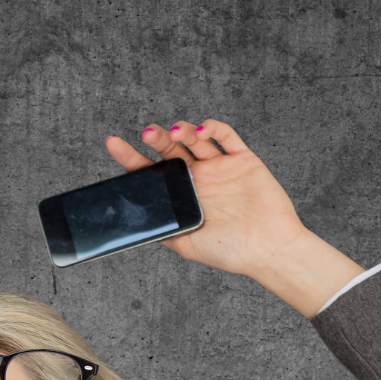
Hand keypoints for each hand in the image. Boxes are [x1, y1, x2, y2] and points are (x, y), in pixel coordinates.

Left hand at [104, 120, 364, 316]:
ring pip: (195, 139)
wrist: (268, 250)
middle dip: (157, 139)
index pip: (152, 172)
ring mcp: (220, 167)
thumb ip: (163, 229)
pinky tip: (201, 131)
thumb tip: (134, 221)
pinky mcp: (243, 160)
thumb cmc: (229, 252)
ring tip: (173, 132)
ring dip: (182, 131)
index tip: (113, 144)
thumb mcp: (186, 245)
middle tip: (147, 133)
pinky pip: (226, 136)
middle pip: (171, 151)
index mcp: (183, 196)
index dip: (131, 158)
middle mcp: (199, 179)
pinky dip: (213, 127)